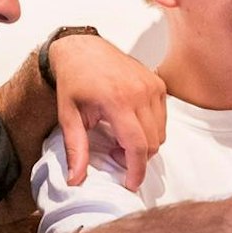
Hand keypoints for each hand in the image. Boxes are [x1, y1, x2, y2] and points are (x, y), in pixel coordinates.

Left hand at [46, 33, 167, 190]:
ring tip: (120, 138)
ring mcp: (152, 86)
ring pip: (160, 133)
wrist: (83, 48)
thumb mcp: (68, 116)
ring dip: (145, 144)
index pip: (137, 146)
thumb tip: (75, 180)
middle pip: (152, 143)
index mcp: (118, 100)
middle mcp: (140, 92)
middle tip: (115, 153)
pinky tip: (130, 124)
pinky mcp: (158, 83)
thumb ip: (75, 149)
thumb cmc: (74, 80)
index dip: (136, 170)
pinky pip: (163, 118)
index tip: (130, 184)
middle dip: (137, 158)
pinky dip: (151, 129)